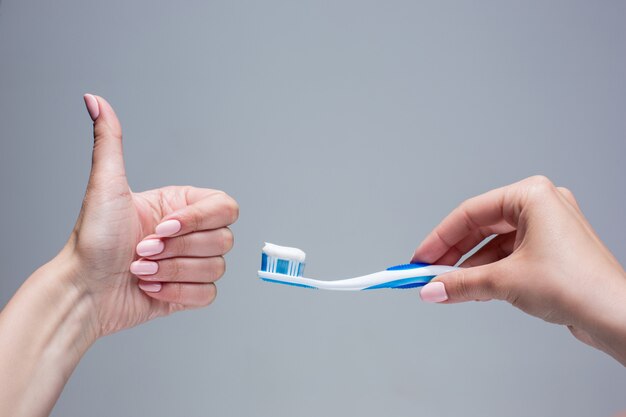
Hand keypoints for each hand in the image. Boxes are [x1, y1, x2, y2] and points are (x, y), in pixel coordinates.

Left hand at [70, 94, 238, 336]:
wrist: (83, 291)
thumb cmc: (93, 241)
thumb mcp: (106, 187)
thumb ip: (110, 141)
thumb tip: (95, 100)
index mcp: (180, 206)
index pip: (224, 207)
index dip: (198, 220)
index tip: (161, 228)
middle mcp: (190, 233)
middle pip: (223, 239)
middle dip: (178, 250)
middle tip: (143, 249)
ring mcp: (190, 263)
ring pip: (216, 268)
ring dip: (173, 272)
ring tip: (141, 269)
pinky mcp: (188, 293)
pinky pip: (207, 294)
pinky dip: (177, 293)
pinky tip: (150, 286)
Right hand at [412, 176, 625, 364]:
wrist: (616, 317)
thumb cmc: (578, 286)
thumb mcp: (505, 281)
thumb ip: (461, 283)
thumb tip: (432, 289)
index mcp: (532, 195)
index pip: (470, 213)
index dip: (439, 238)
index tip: (420, 257)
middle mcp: (542, 205)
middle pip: (481, 226)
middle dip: (453, 253)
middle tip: (428, 272)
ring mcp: (549, 227)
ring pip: (495, 243)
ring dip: (470, 265)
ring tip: (447, 285)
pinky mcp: (553, 249)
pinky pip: (510, 254)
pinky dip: (490, 270)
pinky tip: (473, 287)